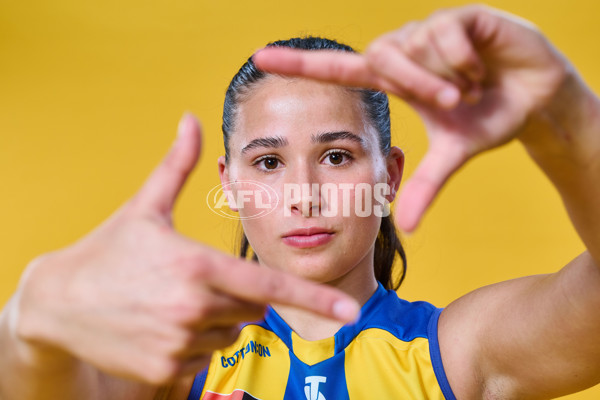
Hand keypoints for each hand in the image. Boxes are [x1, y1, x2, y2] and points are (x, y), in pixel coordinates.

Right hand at [14, 114, 358, 383]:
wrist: (58, 302)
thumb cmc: (107, 250)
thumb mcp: (144, 206)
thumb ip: (177, 165)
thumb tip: (191, 119)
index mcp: (196, 266)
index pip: (268, 286)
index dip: (314, 298)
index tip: (351, 311)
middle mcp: (193, 308)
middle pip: (254, 308)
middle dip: (242, 294)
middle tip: (200, 279)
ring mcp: (178, 343)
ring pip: (231, 333)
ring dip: (219, 319)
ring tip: (175, 300)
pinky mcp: (165, 369)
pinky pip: (206, 356)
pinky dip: (196, 341)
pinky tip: (163, 323)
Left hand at [253, 5, 569, 230]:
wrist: (536, 98)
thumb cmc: (490, 118)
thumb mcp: (454, 153)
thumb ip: (426, 184)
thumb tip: (405, 227)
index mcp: (395, 80)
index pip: (340, 69)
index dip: (301, 66)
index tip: (259, 58)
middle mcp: (405, 50)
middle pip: (382, 58)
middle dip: (418, 85)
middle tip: (454, 102)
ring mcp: (430, 30)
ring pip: (416, 46)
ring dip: (447, 77)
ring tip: (475, 83)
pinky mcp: (459, 15)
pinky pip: (447, 33)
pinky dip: (468, 57)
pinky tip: (485, 63)